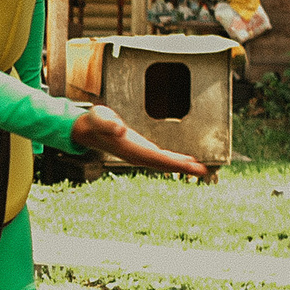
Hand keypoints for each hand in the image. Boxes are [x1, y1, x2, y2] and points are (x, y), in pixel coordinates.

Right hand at [70, 104, 209, 178]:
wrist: (86, 129)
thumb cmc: (94, 122)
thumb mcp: (99, 118)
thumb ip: (108, 123)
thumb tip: (120, 129)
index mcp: (130, 149)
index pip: (157, 158)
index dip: (174, 162)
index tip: (190, 165)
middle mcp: (136, 155)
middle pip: (164, 164)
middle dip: (183, 168)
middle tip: (203, 171)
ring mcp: (139, 154)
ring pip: (164, 163)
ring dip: (182, 166)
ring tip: (200, 169)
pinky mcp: (141, 150)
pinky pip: (161, 158)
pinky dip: (174, 160)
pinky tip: (185, 160)